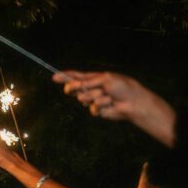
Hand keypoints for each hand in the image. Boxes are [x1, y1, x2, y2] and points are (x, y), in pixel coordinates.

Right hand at [55, 70, 176, 146]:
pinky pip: (92, 108)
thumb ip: (89, 81)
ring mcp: (94, 100)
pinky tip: (110, 104)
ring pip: (84, 98)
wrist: (133, 102)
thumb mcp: (105, 79)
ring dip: (94, 96)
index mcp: (94, 78)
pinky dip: (100, 105)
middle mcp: (92, 88)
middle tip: (70, 88)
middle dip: (73, 87)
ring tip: (107, 96)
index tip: (54, 77)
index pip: (77, 76)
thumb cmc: (122, 87)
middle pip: (75, 88)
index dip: (65, 76)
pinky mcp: (98, 111)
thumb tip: (75, 85)